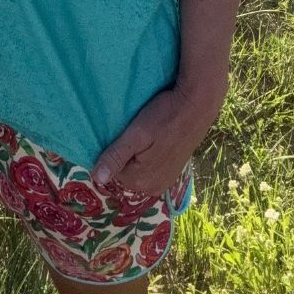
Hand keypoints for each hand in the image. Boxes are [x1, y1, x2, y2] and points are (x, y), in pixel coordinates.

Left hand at [90, 78, 225, 196]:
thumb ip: (116, 156)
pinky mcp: (174, 172)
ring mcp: (166, 181)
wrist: (197, 106)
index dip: (115, 149)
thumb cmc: (164, 116)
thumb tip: (96, 178)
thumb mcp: (137, 134)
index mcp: (142, 181)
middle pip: (126, 172)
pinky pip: (152, 167)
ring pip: (139, 169)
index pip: (113, 170)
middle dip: (127, 153)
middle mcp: (154, 187)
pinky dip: (150, 155)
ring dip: (139, 154)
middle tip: (136, 131)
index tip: (124, 133)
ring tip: (147, 133)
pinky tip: (156, 139)